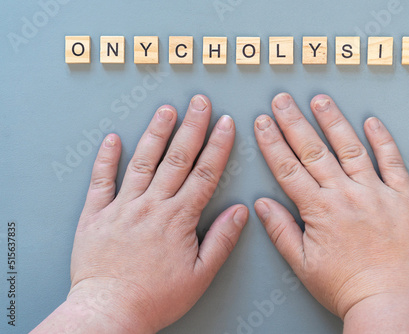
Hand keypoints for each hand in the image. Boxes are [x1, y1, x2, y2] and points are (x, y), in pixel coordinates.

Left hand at [33, 95, 248, 332]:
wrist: (110, 311)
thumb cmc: (156, 298)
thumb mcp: (201, 275)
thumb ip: (222, 239)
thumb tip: (240, 211)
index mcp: (178, 219)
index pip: (205, 173)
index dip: (218, 146)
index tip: (225, 124)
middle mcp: (152, 206)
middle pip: (177, 158)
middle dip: (191, 127)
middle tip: (199, 102)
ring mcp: (122, 207)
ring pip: (142, 161)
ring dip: (156, 133)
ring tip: (166, 110)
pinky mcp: (96, 214)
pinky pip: (101, 180)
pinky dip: (106, 158)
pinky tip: (113, 138)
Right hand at [253, 93, 408, 332]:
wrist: (393, 300)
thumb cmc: (349, 288)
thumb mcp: (304, 265)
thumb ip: (282, 231)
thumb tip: (263, 205)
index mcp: (320, 211)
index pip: (288, 168)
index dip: (272, 143)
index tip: (263, 123)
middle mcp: (346, 195)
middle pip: (314, 151)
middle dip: (294, 122)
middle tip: (282, 100)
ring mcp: (376, 192)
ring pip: (350, 148)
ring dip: (333, 121)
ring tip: (320, 100)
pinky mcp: (403, 196)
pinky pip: (392, 162)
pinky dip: (382, 140)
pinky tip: (371, 122)